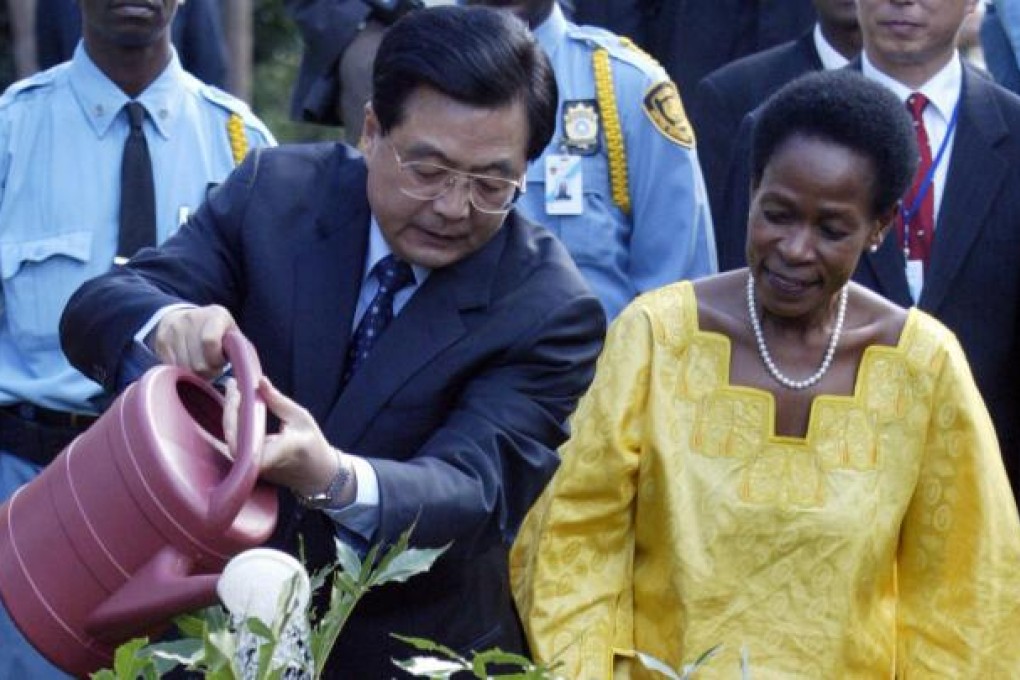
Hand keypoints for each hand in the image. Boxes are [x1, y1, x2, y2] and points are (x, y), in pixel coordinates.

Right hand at [150, 305, 236, 378]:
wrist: (183, 317)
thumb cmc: (218, 332)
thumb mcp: (233, 335)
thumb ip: (243, 352)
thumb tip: (255, 381)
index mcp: (216, 315)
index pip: (210, 341)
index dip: (216, 359)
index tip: (220, 362)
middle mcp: (191, 318)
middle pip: (198, 362)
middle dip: (208, 371)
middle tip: (212, 367)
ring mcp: (174, 329)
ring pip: (184, 368)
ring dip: (195, 373)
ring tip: (201, 364)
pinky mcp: (161, 340)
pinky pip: (172, 367)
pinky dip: (182, 371)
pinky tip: (189, 364)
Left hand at [223, 376, 356, 504]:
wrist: (318, 474)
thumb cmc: (314, 445)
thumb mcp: (301, 418)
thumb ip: (278, 401)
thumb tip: (260, 381)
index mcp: (274, 452)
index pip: (243, 435)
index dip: (234, 412)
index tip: (238, 391)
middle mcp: (259, 464)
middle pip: (233, 435)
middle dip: (230, 408)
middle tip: (234, 385)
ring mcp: (252, 468)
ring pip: (232, 439)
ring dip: (231, 413)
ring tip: (234, 391)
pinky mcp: (250, 467)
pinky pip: (238, 442)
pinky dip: (236, 422)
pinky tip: (238, 406)